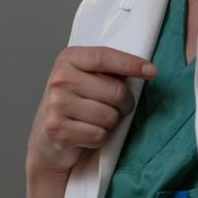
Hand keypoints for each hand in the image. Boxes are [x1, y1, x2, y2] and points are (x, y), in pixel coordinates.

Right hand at [28, 46, 156, 174]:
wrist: (46, 140)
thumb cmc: (74, 106)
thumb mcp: (86, 79)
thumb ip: (108, 72)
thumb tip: (145, 70)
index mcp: (67, 60)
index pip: (104, 57)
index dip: (130, 64)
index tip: (151, 71)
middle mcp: (59, 79)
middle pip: (116, 91)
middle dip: (124, 104)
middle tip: (115, 108)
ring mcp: (56, 104)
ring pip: (109, 116)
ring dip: (110, 124)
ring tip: (96, 122)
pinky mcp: (57, 129)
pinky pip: (98, 135)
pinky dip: (99, 139)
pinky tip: (87, 134)